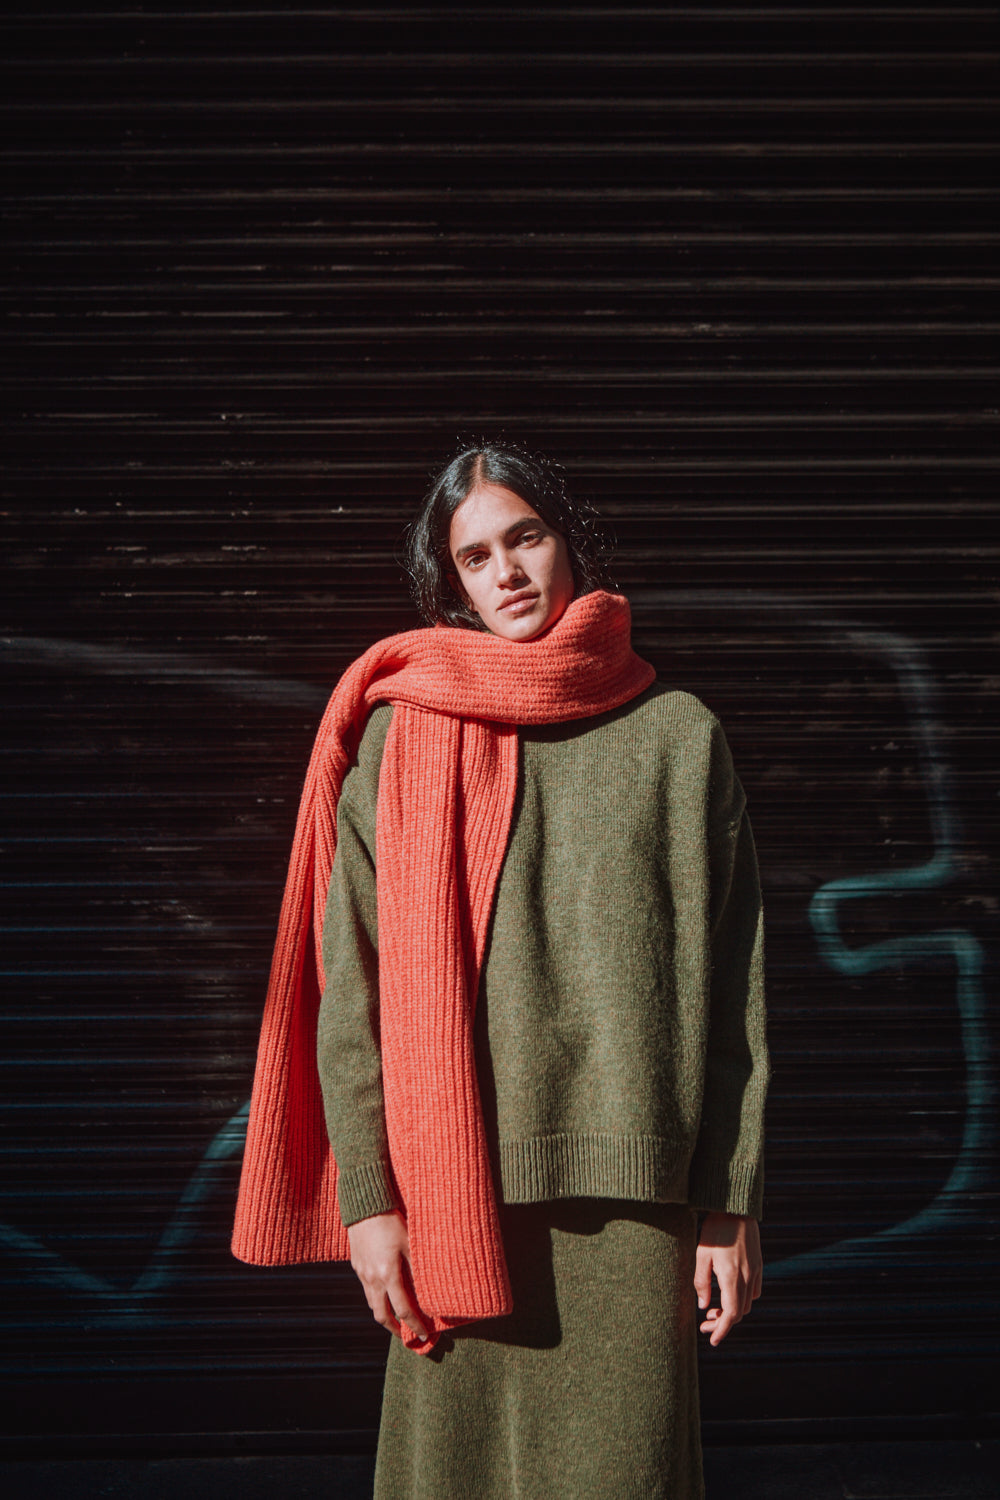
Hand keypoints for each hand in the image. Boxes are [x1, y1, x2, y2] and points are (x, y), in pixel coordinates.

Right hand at [346, 1210, 429, 1344]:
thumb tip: (429, 1288)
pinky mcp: (356, 1265)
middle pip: (382, 1315)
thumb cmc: (391, 1220)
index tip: (424, 1334)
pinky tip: (384, 1293)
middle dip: (395, 1329)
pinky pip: (366, 1289)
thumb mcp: (409, 1242)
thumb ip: (418, 1267)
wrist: (364, 1205)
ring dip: (384, 1315)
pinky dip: (376, 1298)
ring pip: (372, 1304)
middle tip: (407, 1335)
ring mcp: (362, 1273)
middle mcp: (373, 1279)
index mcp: (388, 1274)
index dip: (414, 1324)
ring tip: (396, 1319)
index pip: (403, 1310)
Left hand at [693, 1212, 761, 1346]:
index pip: (731, 1314)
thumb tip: (703, 1306)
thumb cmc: (715, 1230)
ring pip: (747, 1303)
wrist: (735, 1208)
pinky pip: (754, 1290)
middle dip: (723, 1323)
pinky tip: (728, 1294)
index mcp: (732, 1277)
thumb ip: (702, 1282)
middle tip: (705, 1325)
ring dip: (732, 1312)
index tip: (713, 1340)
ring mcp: (755, 1271)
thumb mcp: (701, 1255)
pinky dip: (742, 1299)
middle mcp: (747, 1277)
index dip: (722, 1330)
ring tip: (713, 1310)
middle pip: (740, 1312)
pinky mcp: (758, 1265)